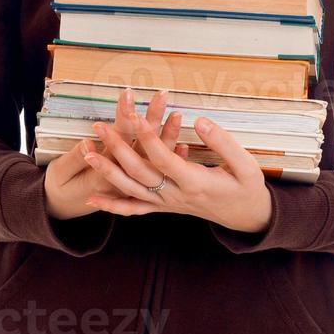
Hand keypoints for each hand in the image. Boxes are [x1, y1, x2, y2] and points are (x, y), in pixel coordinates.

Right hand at [42, 85, 185, 220]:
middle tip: (161, 95)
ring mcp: (131, 186)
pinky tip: (185, 146)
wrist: (61, 210)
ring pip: (153, 160)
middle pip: (140, 145)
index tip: (130, 94)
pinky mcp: (137, 190)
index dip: (124, 116)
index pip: (117, 141)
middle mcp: (121, 179)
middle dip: (151, 117)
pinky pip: (160, 177)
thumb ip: (73, 160)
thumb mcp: (59, 174)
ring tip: (176, 114)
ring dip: (166, 136)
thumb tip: (85, 145)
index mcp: (103, 175)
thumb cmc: (58, 189)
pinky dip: (172, 161)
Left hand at [83, 89, 273, 234]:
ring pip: (130, 190)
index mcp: (195, 183)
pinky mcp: (163, 207)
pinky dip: (112, 205)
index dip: (149, 138)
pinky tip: (92, 200)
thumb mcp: (245, 164)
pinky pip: (134, 209)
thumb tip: (199, 120)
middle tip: (100, 126)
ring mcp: (167, 204)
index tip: (136, 117)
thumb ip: (222, 142)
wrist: (247, 216)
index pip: (165, 160)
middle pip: (140, 172)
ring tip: (86, 152)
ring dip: (106, 171)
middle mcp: (176, 196)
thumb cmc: (247, 187)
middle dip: (117, 148)